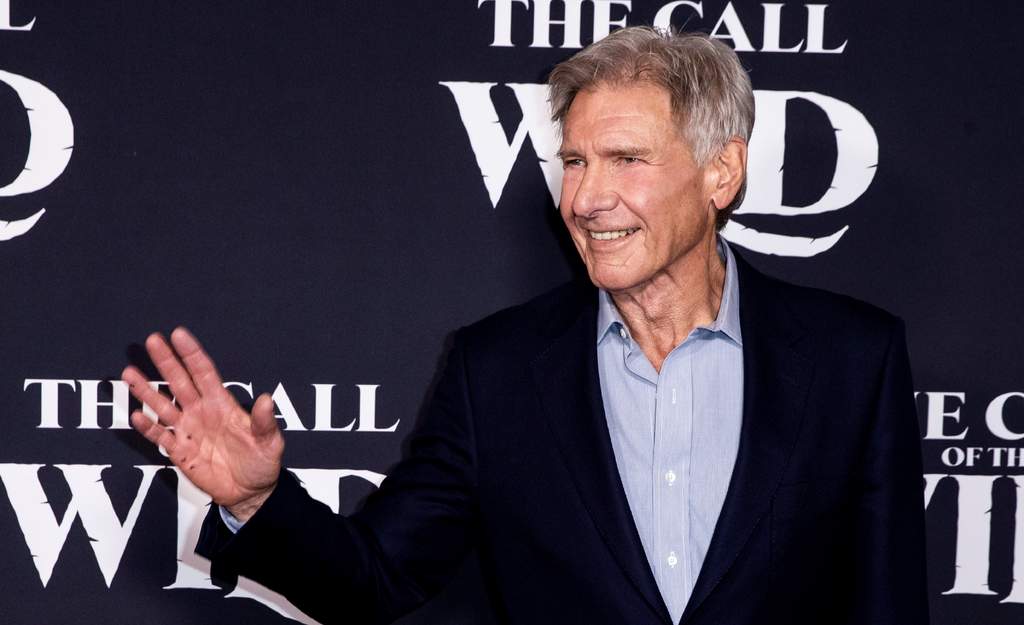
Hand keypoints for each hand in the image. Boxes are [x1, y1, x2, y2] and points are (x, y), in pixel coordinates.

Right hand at [122, 327, 283, 521]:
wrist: (250, 492)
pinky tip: (136, 415)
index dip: (192, 354)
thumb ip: (265, 422)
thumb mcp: (270, 442)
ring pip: (163, 406)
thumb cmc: (261, 461)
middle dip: (166, 361)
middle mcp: (201, 412)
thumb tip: (267, 399)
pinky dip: (148, 427)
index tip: (178, 334)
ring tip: (129, 373)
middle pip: (180, 382)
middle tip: (152, 340)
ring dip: (147, 391)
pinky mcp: (179, 452)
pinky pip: (160, 437)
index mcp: (223, 404)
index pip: (204, 373)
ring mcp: (188, 430)